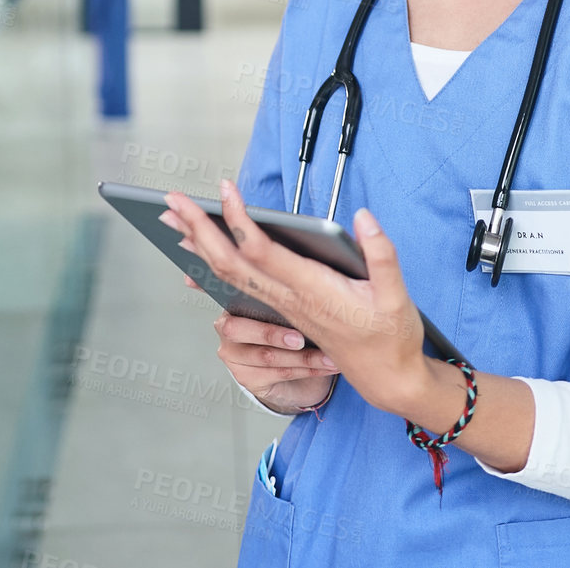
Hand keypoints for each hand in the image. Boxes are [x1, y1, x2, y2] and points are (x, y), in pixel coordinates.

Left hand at [162, 180, 429, 418]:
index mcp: (313, 291)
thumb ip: (381, 255)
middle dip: (199, 228)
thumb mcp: (397, 297)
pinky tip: (197, 252)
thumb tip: (363, 217)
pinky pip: (238, 286)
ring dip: (198, 244)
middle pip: (230, 262)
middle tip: (172, 199)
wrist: (387, 381)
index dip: (239, 220)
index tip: (224, 190)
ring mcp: (283, 306)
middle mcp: (289, 299)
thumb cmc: (392, 338)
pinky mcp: (284, 309)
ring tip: (173, 216)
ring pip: (228, 274)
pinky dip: (212, 264)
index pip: (262, 252)